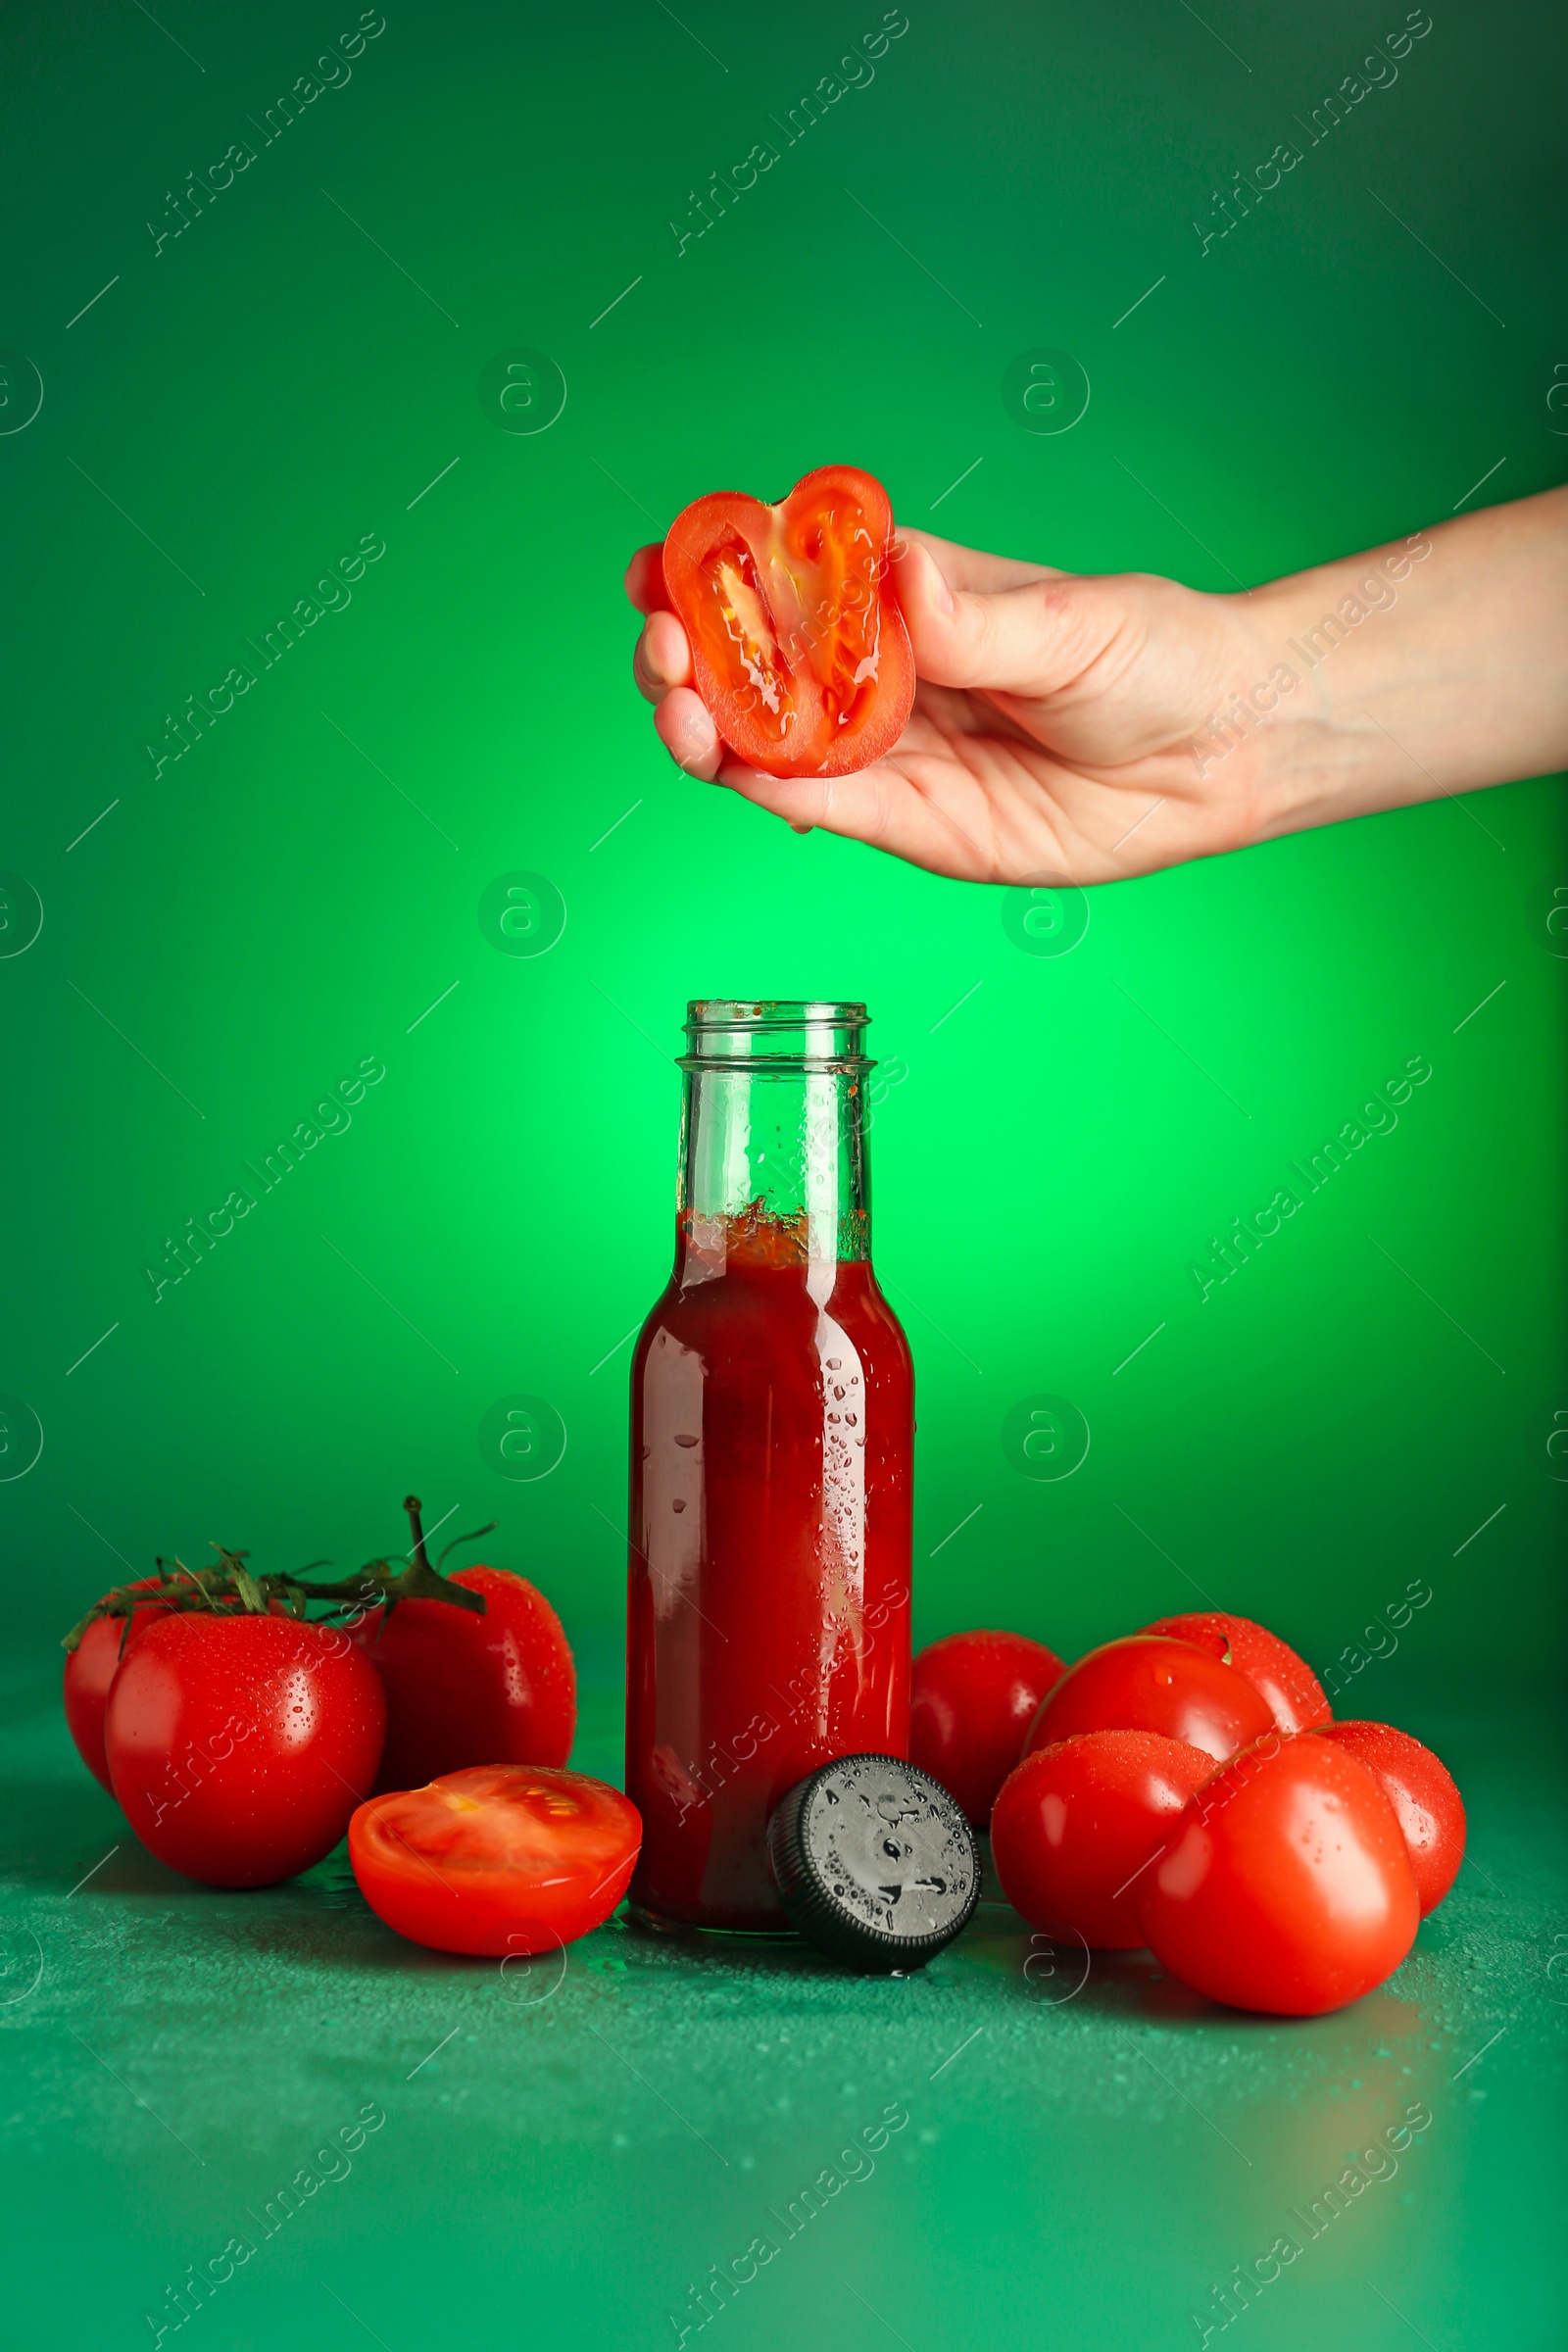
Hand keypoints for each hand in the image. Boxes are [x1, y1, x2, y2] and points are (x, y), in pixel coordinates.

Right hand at [625, 529, 1283, 884]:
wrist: (1221, 752)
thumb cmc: (1156, 658)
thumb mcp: (1071, 625)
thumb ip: (975, 619)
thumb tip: (901, 578)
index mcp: (906, 595)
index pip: (783, 574)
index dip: (709, 570)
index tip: (655, 566)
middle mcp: (881, 672)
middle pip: (753, 664)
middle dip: (689, 656)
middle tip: (665, 654)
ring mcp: (890, 750)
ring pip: (768, 741)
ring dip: (708, 726)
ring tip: (682, 713)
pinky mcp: (912, 822)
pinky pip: (822, 806)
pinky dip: (766, 790)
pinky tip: (732, 768)